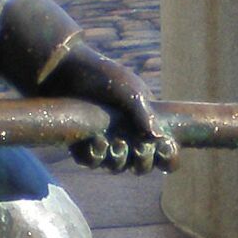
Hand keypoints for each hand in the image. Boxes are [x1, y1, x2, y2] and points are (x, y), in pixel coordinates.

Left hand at [42, 42, 175, 172]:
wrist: (68, 70)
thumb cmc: (103, 77)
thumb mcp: (130, 92)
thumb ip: (144, 114)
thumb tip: (159, 137)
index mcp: (144, 123)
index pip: (164, 150)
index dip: (168, 156)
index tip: (165, 148)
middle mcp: (126, 136)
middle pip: (142, 166)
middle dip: (144, 163)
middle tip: (140, 150)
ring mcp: (104, 141)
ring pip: (118, 167)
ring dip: (120, 161)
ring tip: (116, 144)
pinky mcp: (81, 144)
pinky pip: (92, 162)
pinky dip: (96, 156)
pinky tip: (97, 140)